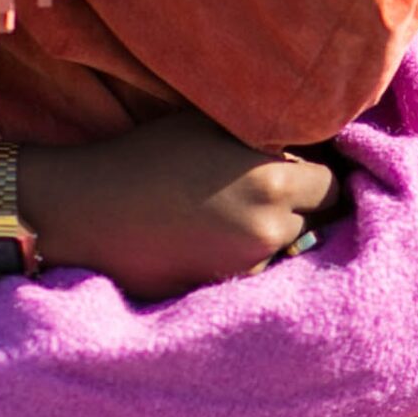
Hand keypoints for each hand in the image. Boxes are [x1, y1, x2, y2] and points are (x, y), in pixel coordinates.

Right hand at [18, 112, 338, 301]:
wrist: (85, 214)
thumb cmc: (143, 159)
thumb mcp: (208, 125)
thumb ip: (264, 135)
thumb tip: (305, 139)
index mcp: (271, 180)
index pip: (332, 185)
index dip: (316, 176)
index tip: (299, 170)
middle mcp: (269, 228)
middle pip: (316, 221)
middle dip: (299, 207)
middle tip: (262, 193)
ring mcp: (249, 266)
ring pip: (287, 250)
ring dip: (274, 235)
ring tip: (231, 216)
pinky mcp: (225, 291)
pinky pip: (257, 273)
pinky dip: (247, 260)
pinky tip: (213, 242)